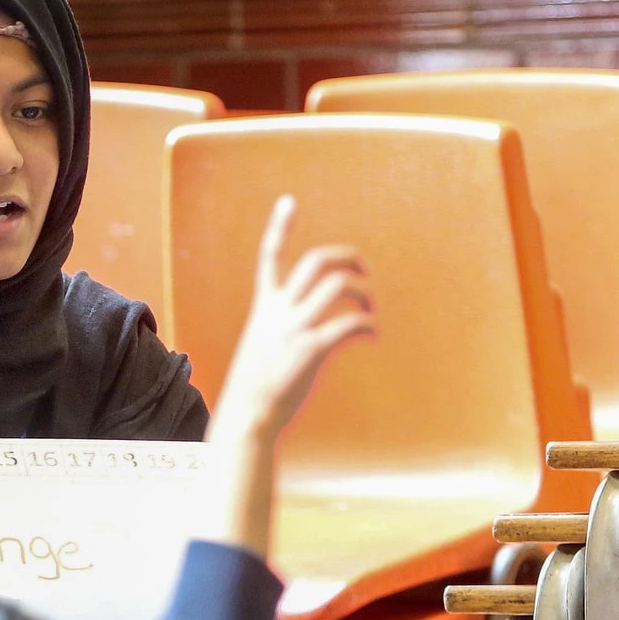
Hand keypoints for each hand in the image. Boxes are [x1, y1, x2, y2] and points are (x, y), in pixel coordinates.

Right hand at [211, 194, 376, 441]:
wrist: (246, 418)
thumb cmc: (254, 390)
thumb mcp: (260, 349)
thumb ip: (279, 332)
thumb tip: (304, 334)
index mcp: (264, 308)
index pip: (269, 257)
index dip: (279, 226)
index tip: (289, 201)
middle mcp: (279, 312)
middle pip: (316, 261)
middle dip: (348, 257)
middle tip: (364, 269)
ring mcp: (295, 329)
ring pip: (338, 285)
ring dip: (364, 291)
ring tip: (371, 307)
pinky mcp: (312, 350)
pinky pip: (349, 323)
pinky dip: (368, 324)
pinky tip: (372, 335)